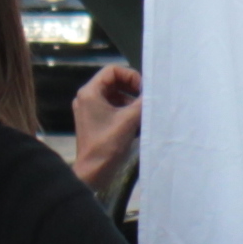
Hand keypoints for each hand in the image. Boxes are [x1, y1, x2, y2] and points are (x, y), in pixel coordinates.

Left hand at [64, 60, 142, 189]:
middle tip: (145, 100)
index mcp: (90, 92)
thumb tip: (155, 92)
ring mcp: (89, 109)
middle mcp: (87, 97)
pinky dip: (125, 111)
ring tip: (143, 113)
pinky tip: (136, 123)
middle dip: (132, 89)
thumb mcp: (129, 120)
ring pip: (114, 96)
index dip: (130, 76)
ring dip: (130, 102)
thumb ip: (142, 102)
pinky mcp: (94, 121)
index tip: (143, 90)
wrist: (93, 172)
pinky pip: (112, 108)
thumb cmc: (107, 144)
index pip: (112, 71)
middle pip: (113, 82)